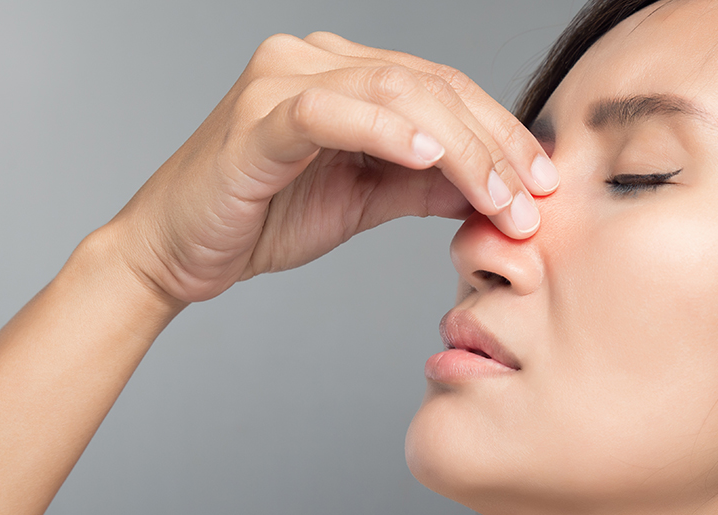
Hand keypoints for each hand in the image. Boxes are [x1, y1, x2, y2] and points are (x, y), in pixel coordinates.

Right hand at [104, 31, 558, 304]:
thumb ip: (422, 186)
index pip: (440, 88)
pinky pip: (329, 112)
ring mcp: (280, 81)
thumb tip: (490, 190)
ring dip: (458, 148)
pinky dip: (382, 131)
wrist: (174, 253)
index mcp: (341, 73)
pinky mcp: (254, 119)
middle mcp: (311, 58)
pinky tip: (427, 156)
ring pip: (393, 93)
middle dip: (492, 145)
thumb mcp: (362, 200)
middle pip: (428, 85)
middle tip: (533, 201)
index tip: (542, 182)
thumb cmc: (259, 219)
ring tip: (499, 196)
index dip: (499, 132)